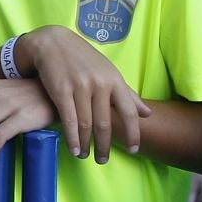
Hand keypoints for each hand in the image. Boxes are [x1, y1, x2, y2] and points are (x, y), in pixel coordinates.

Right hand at [16, 26, 149, 161]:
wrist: (53, 42)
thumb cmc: (83, 59)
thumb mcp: (108, 72)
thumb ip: (127, 94)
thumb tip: (147, 114)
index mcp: (114, 80)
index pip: (128, 112)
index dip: (133, 133)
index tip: (133, 150)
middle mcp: (99, 84)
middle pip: (105, 123)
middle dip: (105, 146)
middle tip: (103, 160)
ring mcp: (80, 87)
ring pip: (86, 124)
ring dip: (86, 144)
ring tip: (85, 155)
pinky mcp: (61, 90)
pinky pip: (69, 120)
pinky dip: (72, 137)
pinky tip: (74, 148)